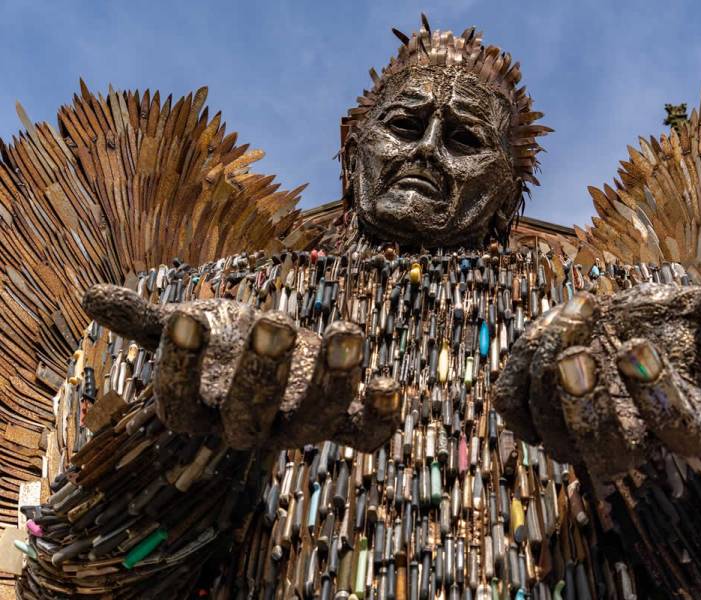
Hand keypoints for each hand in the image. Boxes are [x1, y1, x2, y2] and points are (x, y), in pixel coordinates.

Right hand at [82, 284, 399, 451]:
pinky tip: (390, 382)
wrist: (272, 359)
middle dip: (262, 374)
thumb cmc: (223, 344)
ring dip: (333, 382)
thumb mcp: (187, 328)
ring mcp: (298, 426)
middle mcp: (249, 428)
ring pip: (312, 423)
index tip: (185, 316)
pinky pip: (366, 435)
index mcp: (202, 409)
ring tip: (346, 331)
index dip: (180, 367)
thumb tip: (89, 295)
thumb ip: (146, 319)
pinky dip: (383, 415)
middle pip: (247, 420)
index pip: (178, 406)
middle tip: (275, 322)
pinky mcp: (343, 419)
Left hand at [495, 260, 700, 480]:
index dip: (658, 395)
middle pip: (610, 454)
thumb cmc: (650, 324)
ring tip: (568, 318)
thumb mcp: (688, 309)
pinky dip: (519, 375)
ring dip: (552, 373)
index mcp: (676, 421)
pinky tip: (537, 337)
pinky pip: (514, 411)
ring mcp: (572, 436)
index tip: (639, 344)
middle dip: (589, 407)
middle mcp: (625, 442)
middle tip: (578, 356)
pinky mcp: (529, 417)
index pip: (679, 432)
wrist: (602, 326)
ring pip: (553, 430)